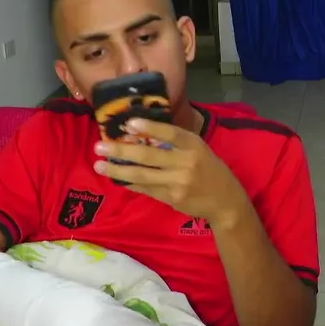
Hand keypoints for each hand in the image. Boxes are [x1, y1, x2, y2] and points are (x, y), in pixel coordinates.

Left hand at [94, 119, 252, 225]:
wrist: (225, 202)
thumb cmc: (210, 170)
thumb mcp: (199, 150)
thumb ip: (175, 143)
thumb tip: (141, 135)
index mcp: (194, 146)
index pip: (170, 133)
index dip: (149, 127)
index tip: (128, 123)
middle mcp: (186, 163)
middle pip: (149, 156)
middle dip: (121, 151)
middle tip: (100, 146)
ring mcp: (178, 182)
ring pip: (142, 175)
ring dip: (118, 169)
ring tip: (99, 164)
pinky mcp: (172, 198)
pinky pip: (146, 188)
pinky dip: (129, 182)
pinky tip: (116, 178)